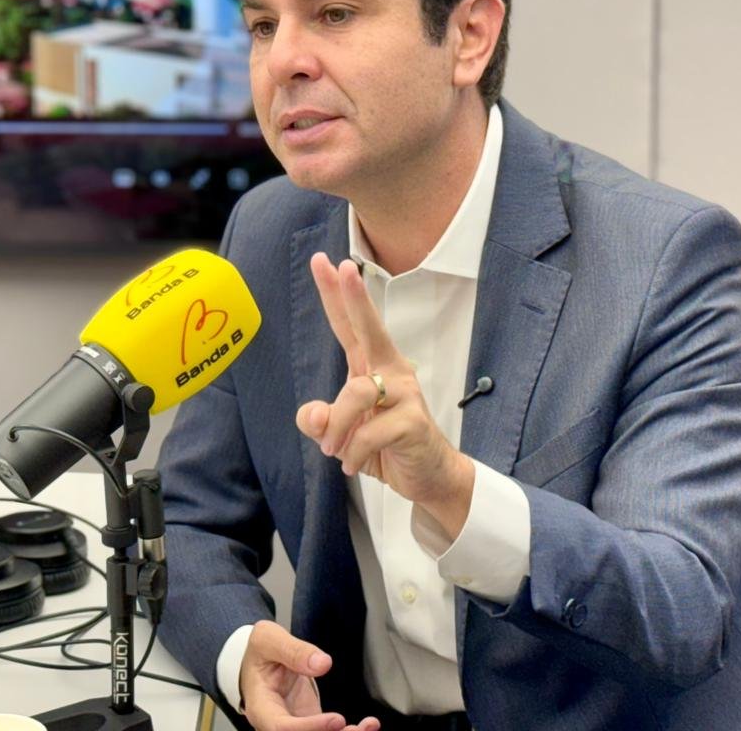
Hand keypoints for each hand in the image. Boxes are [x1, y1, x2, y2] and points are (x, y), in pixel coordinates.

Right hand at [239, 620, 380, 730]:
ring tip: (368, 727)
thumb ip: (293, 650)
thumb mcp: (268, 639)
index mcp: (261, 707)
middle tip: (358, 729)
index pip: (281, 728)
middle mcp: (276, 724)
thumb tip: (322, 663)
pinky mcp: (310, 724)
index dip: (310, 728)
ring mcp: (294, 725)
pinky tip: (368, 725)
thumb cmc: (260, 653)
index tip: (337, 719)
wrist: (259, 661)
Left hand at [296, 253, 474, 537]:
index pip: (349, 325)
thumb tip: (313, 415)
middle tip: (343, 268)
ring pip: (356, 394)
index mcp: (371, 366)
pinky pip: (369, 432)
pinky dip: (354, 452)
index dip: (336, 295)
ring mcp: (405, 394)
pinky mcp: (413, 421)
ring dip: (338, 428)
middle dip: (355, 298)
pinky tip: (354, 463)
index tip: (324, 261)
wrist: (427, 477)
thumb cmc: (384, 446)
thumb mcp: (339, 436)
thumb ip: (320, 422)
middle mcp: (390, 370)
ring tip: (335, 451)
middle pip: (370, 328)